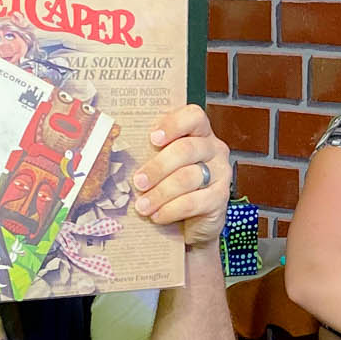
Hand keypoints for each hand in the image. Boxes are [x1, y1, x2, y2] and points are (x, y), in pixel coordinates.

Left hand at [133, 103, 230, 246]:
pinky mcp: (221, 198)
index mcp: (199, 132)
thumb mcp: (162, 164)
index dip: (173, 124)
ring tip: (142, 206)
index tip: (152, 138)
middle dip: (158, 167)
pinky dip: (172, 210)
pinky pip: (194, 202)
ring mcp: (221, 173)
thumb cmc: (171, 186)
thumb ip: (150, 152)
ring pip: (188, 177)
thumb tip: (119, 149)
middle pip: (186, 149)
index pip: (194, 116)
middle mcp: (214, 148)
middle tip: (138, 182)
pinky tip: (157, 216)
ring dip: (161, 193)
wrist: (191, 223)